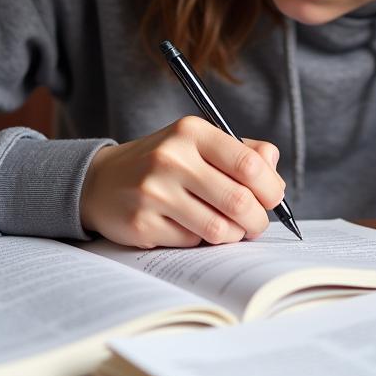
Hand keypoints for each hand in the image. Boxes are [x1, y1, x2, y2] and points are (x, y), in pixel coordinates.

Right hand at [79, 117, 284, 247]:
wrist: (101, 181)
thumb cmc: (163, 163)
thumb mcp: (198, 143)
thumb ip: (241, 151)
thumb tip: (274, 166)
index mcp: (192, 132)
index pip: (249, 164)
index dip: (270, 188)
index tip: (272, 199)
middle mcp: (172, 158)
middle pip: (239, 201)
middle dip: (257, 220)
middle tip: (256, 224)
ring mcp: (154, 192)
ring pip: (219, 229)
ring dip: (232, 235)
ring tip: (227, 228)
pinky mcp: (142, 223)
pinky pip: (192, 243)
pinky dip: (200, 241)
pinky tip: (189, 227)